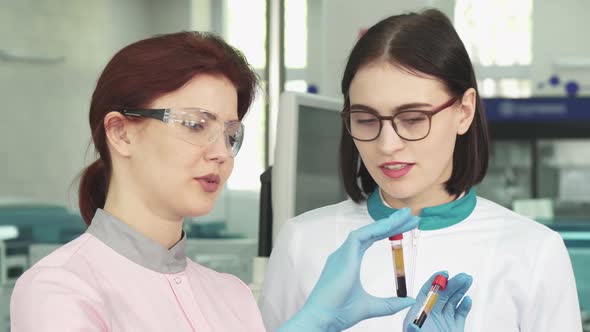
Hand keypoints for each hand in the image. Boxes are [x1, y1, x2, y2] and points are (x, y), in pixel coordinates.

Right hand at [279, 208, 419, 331]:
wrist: (323, 318)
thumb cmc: (339, 312)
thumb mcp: (371, 307)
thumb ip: (390, 304)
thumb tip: (409, 300)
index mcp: (349, 262)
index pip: (371, 240)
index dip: (388, 232)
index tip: (405, 227)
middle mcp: (345, 254)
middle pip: (371, 232)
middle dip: (391, 223)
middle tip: (409, 216)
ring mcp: (343, 253)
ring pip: (367, 231)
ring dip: (386, 223)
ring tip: (405, 216)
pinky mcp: (343, 255)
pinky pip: (360, 236)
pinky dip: (376, 229)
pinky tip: (391, 225)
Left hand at [404, 271, 472, 331]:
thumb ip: (414, 330)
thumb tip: (411, 326)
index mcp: (418, 314)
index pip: (426, 293)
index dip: (435, 282)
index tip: (444, 274)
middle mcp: (431, 315)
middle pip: (442, 295)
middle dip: (452, 284)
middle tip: (462, 276)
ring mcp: (444, 320)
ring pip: (452, 301)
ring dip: (460, 290)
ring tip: (467, 280)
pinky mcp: (455, 327)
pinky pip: (460, 313)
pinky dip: (465, 306)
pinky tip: (468, 300)